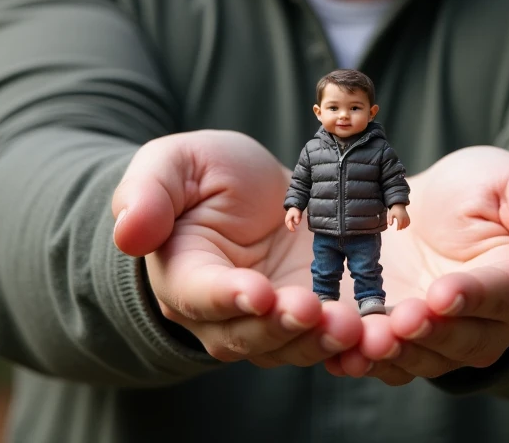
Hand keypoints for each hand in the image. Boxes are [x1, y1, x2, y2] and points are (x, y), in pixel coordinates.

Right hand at [112, 132, 360, 368]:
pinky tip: (381, 335)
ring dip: (324, 340)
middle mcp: (225, 312)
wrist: (249, 190)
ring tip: (355, 326)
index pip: (201, 294)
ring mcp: (271, 318)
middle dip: (285, 325)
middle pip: (250, 333)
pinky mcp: (313, 311)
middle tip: (316, 309)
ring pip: (293, 343)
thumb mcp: (173, 164)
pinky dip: (355, 342)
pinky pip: (330, 336)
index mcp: (184, 275)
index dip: (228, 297)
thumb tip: (128, 232)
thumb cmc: (202, 174)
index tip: (258, 291)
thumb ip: (149, 192)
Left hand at [326, 146, 508, 385]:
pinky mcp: (398, 335)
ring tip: (360, 340)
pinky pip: (382, 355)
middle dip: (425, 331)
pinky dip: (358, 355)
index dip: (471, 296)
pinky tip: (334, 348)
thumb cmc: (489, 190)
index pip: (500, 295)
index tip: (442, 293)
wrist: (442, 207)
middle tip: (396, 320)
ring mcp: (439, 336)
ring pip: (418, 355)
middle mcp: (485, 325)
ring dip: (388, 351)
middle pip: (458, 338)